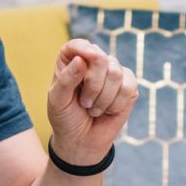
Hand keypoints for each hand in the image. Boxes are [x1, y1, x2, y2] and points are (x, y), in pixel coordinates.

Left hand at [47, 38, 136, 165]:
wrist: (81, 141)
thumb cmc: (65, 118)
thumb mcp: (57, 101)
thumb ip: (66, 79)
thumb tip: (82, 59)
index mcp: (71, 61)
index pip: (78, 44)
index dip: (84, 49)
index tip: (85, 60)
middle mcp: (93, 62)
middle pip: (101, 58)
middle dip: (93, 85)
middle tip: (84, 102)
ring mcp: (113, 73)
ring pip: (116, 73)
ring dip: (103, 98)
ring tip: (93, 109)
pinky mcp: (128, 86)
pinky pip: (128, 87)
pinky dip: (116, 103)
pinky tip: (108, 110)